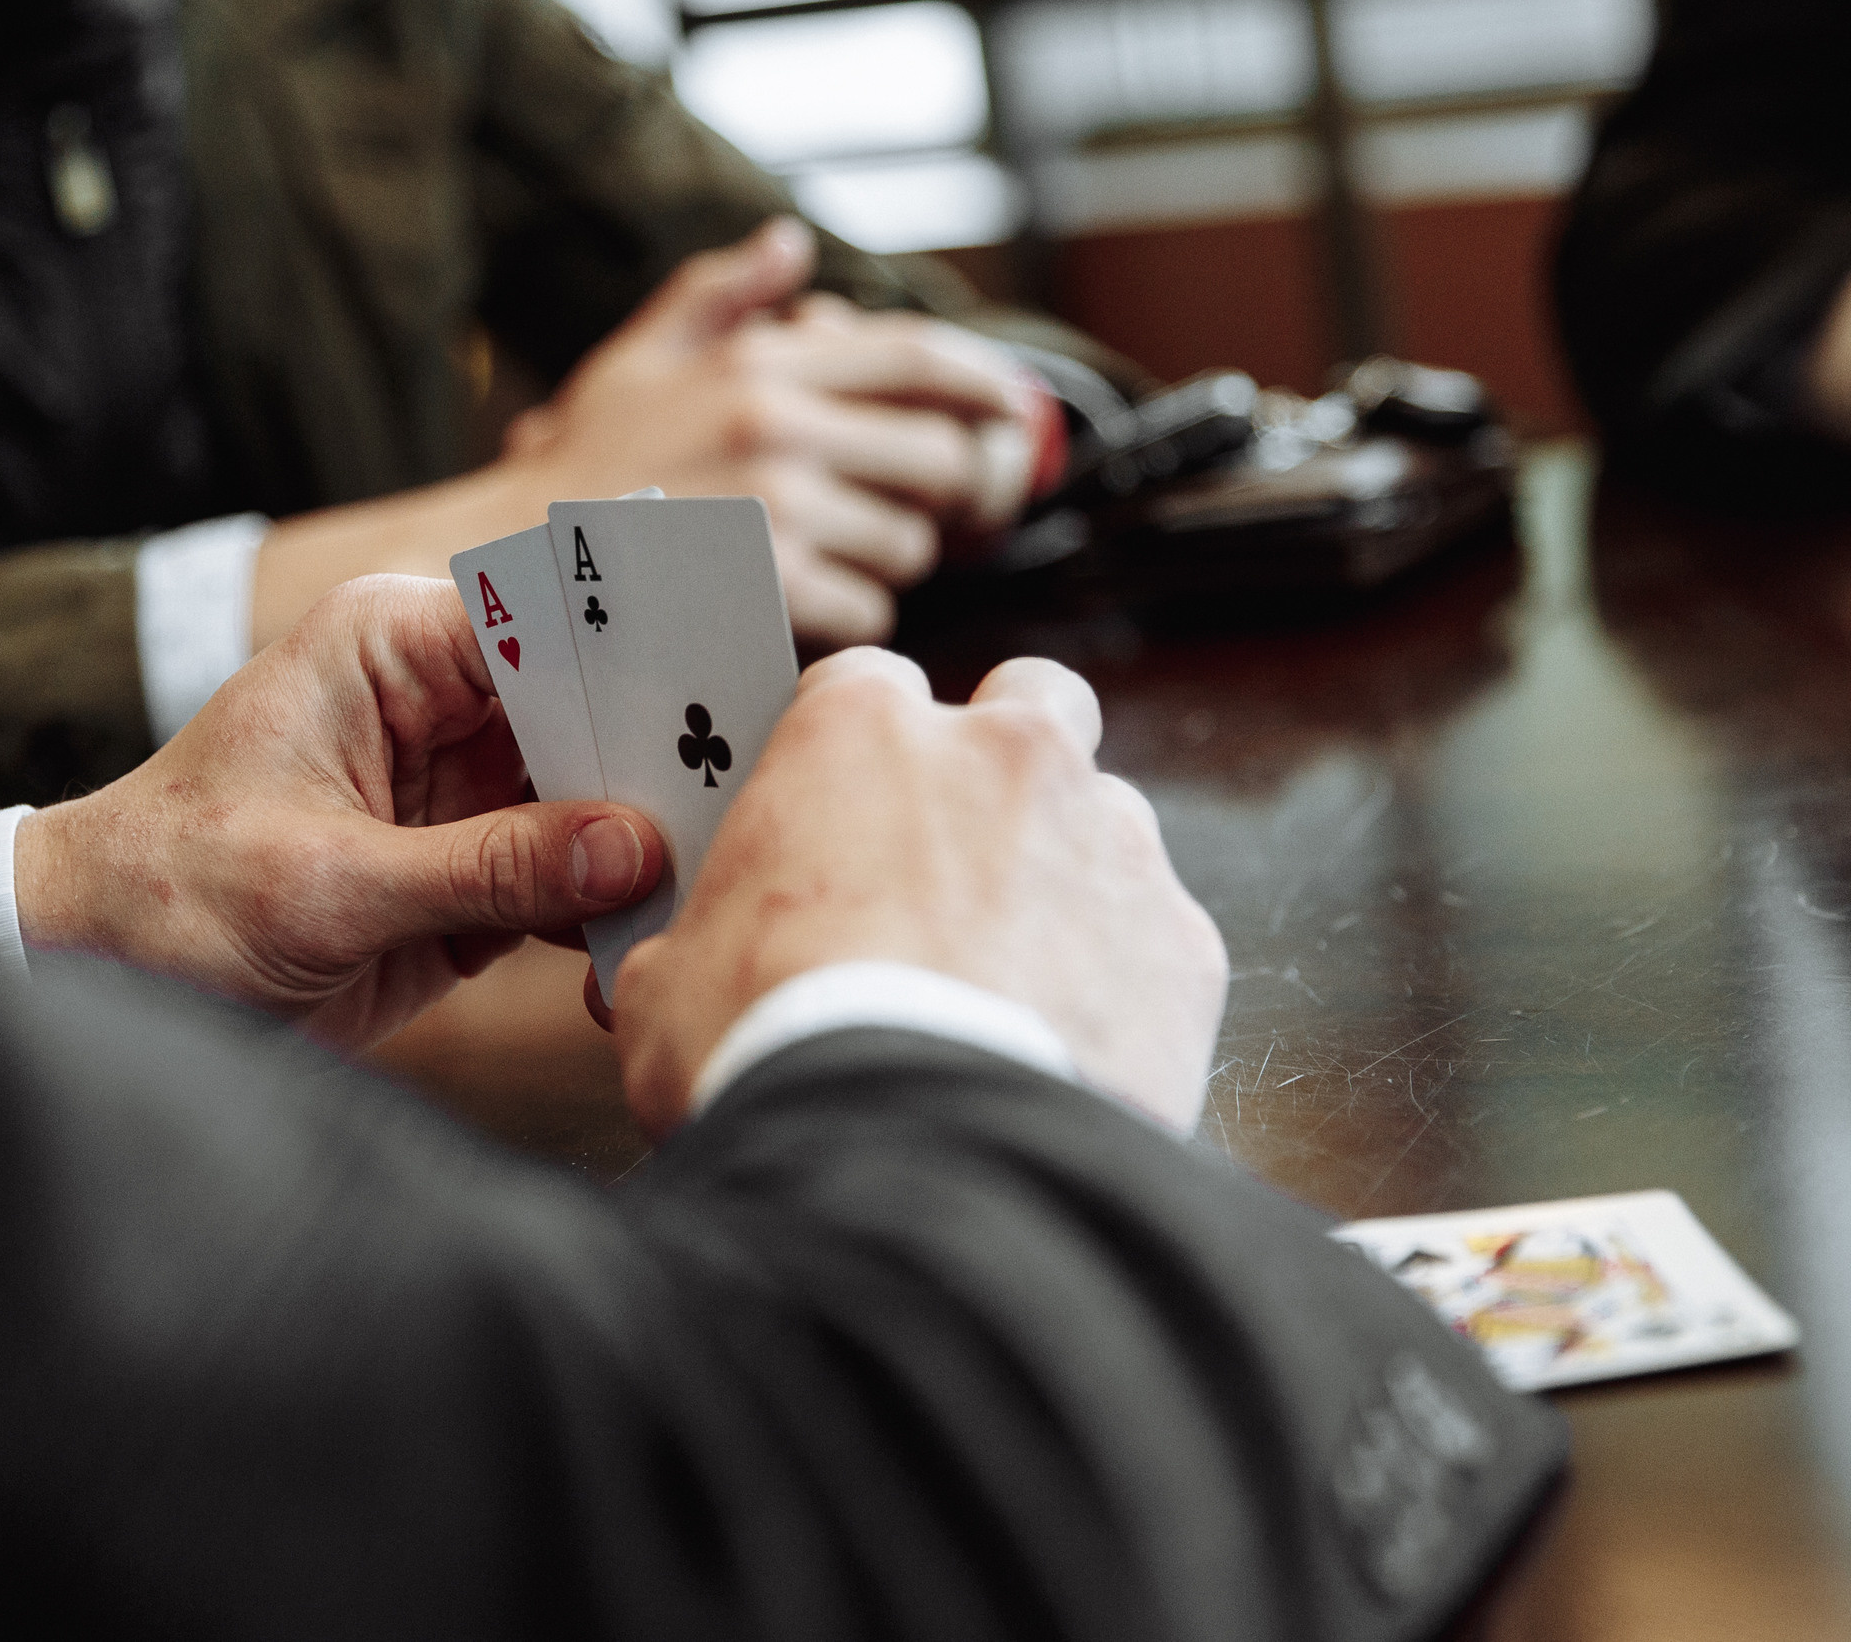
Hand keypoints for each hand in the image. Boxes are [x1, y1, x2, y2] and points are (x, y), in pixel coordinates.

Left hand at [14, 576, 664, 1050]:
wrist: (94, 975)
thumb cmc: (169, 896)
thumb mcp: (326, 883)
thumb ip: (487, 866)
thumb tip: (633, 849)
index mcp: (393, 649)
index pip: (549, 626)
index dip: (640, 656)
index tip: (726, 690)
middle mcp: (442, 706)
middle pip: (592, 714)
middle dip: (659, 762)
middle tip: (749, 798)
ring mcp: (465, 791)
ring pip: (597, 800)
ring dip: (646, 847)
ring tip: (717, 881)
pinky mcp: (475, 872)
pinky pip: (572, 879)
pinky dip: (607, 914)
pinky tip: (651, 943)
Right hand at [505, 218, 1042, 646]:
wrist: (511, 564)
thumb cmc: (580, 469)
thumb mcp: (641, 361)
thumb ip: (720, 295)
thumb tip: (790, 243)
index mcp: (762, 365)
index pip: (918, 359)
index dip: (986, 383)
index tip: (1013, 406)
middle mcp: (780, 429)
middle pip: (941, 459)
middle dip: (944, 493)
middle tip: (916, 510)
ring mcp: (778, 513)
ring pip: (909, 545)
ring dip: (887, 560)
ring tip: (828, 558)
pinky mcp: (771, 593)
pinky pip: (868, 610)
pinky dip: (849, 615)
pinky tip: (801, 608)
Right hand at [606, 647, 1225, 1137]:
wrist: (915, 1163)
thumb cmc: (776, 1052)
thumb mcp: (667, 990)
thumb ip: (692, 943)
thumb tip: (684, 973)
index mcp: (865, 732)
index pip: (863, 686)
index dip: (850, 754)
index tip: (837, 816)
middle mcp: (1006, 754)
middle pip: (1028, 700)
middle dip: (1003, 758)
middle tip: (958, 854)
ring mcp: (1112, 840)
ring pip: (1105, 821)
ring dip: (1067, 879)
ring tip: (1013, 987)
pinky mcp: (1183, 941)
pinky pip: (1155, 942)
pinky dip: (1121, 986)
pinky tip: (1066, 1054)